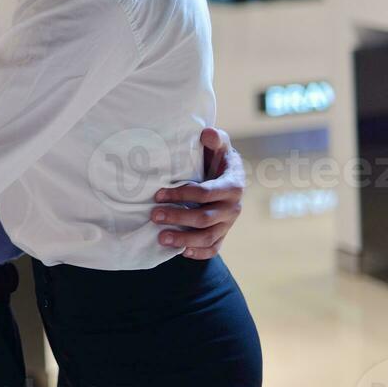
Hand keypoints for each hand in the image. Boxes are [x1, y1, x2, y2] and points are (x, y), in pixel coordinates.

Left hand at [151, 127, 244, 259]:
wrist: (228, 175)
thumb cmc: (217, 158)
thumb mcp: (219, 146)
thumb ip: (215, 139)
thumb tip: (206, 133)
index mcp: (233, 185)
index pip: (206, 194)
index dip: (182, 194)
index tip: (158, 194)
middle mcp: (233, 207)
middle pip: (205, 218)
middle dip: (178, 217)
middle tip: (154, 216)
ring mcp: (228, 223)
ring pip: (208, 237)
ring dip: (184, 240)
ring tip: (161, 238)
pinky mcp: (223, 233)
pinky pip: (214, 248)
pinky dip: (199, 253)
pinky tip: (181, 252)